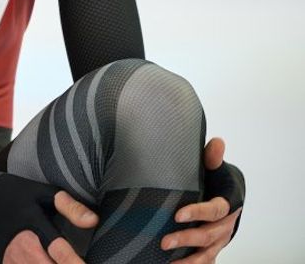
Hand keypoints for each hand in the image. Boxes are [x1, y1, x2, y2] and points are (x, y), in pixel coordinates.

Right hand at [3, 192, 96, 262]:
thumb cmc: (19, 196)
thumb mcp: (44, 194)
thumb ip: (70, 207)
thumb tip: (92, 220)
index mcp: (34, 227)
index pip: (59, 252)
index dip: (75, 263)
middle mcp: (22, 248)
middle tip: (79, 262)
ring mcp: (13, 261)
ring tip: (66, 261)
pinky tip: (48, 261)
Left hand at [162, 137, 244, 262]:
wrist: (229, 199)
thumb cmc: (217, 181)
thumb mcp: (216, 168)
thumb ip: (212, 158)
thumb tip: (217, 142)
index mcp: (227, 204)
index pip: (214, 210)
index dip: (198, 213)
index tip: (178, 215)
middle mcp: (225, 225)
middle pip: (207, 234)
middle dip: (186, 238)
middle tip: (164, 241)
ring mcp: (219, 240)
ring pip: (206, 253)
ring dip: (188, 259)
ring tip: (167, 263)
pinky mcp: (212, 250)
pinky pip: (204, 262)